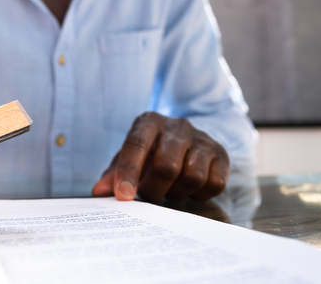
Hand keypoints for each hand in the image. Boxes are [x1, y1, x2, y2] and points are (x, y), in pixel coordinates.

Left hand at [92, 112, 230, 201]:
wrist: (186, 143)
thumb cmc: (150, 154)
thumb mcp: (129, 159)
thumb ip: (113, 175)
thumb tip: (99, 192)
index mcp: (149, 122)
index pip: (136, 145)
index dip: (129, 172)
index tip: (124, 196)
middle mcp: (177, 126)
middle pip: (167, 166)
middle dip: (155, 190)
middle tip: (149, 197)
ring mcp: (202, 139)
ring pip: (193, 177)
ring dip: (178, 194)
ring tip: (170, 191)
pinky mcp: (221, 155)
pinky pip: (215, 184)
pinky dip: (200, 195)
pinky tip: (190, 190)